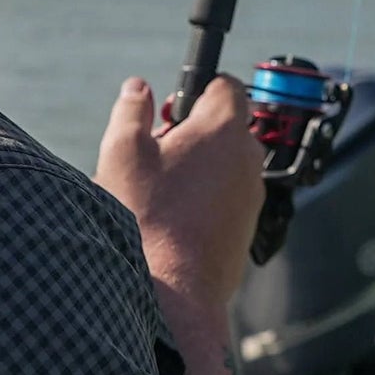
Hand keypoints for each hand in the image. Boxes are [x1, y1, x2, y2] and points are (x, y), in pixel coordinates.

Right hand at [93, 75, 265, 307]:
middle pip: (222, 127)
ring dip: (195, 167)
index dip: (197, 89)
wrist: (173, 290)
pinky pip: (226, 198)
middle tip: (155, 152)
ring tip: (158, 191)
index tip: (171, 108)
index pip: (225, 85)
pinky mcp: (247, 227)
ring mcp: (251, 196)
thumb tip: (138, 88)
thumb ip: (131, 110)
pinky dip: (203, 198)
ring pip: (223, 164)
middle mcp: (247, 159)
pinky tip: (171, 218)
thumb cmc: (146, 216)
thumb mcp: (123, 150)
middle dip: (190, 132)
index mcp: (223, 129)